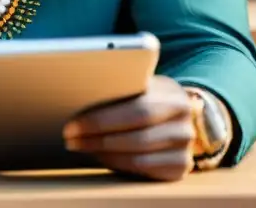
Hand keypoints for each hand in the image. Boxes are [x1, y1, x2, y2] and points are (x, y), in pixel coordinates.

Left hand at [63, 75, 195, 181]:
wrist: (175, 113)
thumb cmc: (147, 96)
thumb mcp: (140, 86)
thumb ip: (121, 90)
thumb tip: (78, 95)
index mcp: (174, 96)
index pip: (136, 110)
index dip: (102, 119)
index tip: (72, 124)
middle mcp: (185, 123)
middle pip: (136, 136)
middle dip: (97, 138)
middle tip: (70, 137)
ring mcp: (185, 147)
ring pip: (137, 156)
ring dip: (102, 152)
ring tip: (79, 145)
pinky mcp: (180, 168)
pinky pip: (142, 169)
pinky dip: (117, 163)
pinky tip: (99, 156)